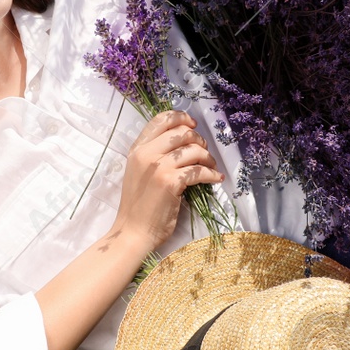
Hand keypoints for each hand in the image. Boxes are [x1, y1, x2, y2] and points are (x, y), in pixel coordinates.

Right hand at [112, 109, 223, 252]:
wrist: (133, 231)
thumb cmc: (138, 205)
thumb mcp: (138, 171)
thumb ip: (153, 154)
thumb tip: (183, 140)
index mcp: (137, 149)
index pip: (161, 119)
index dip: (182, 118)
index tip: (193, 126)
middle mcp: (146, 154)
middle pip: (182, 132)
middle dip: (199, 141)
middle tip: (204, 154)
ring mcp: (158, 167)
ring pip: (194, 150)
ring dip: (208, 158)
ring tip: (211, 168)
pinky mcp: (171, 182)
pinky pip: (199, 170)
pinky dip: (212, 174)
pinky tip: (215, 179)